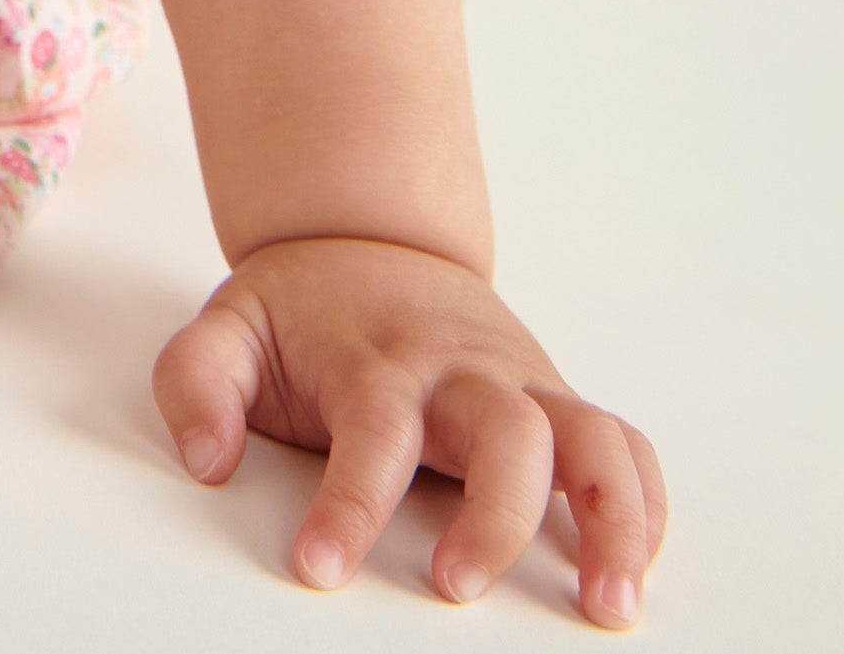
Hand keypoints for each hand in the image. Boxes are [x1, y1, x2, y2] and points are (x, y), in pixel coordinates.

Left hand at [154, 236, 665, 626]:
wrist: (371, 238)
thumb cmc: (304, 310)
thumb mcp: (230, 325)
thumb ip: (199, 383)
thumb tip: (207, 457)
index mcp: (378, 359)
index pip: (372, 432)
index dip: (348, 505)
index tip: (319, 570)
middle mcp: (461, 371)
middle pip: (505, 432)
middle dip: (493, 517)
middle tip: (456, 588)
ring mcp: (520, 383)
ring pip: (590, 437)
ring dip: (609, 518)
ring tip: (606, 605)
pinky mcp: (557, 401)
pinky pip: (625, 446)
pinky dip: (644, 505)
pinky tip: (635, 567)